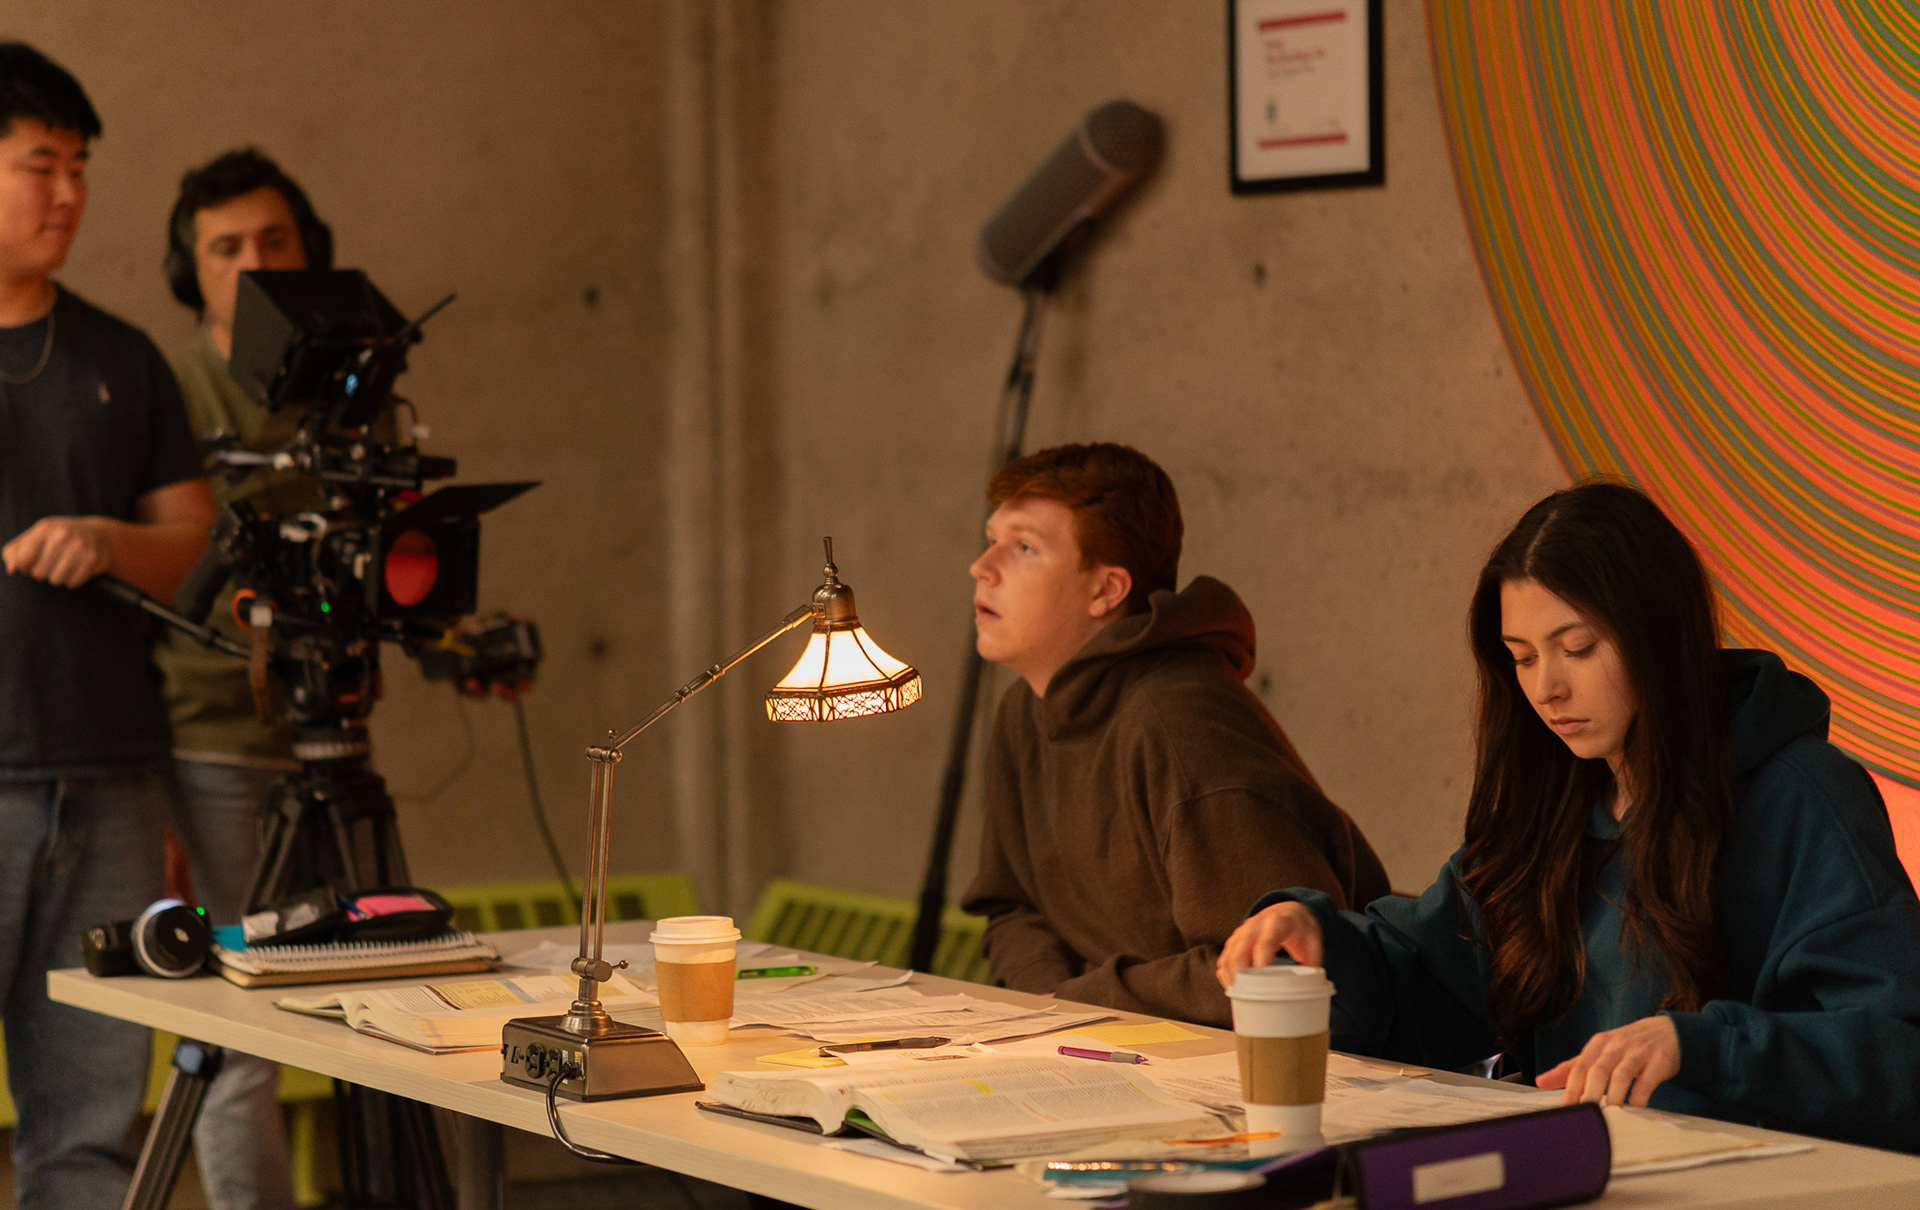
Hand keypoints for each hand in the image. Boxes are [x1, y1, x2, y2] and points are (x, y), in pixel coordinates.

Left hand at [2, 515, 118, 586]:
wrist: (100, 535)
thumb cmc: (58, 538)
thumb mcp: (35, 537)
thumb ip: (15, 551)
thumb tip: (12, 569)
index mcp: (45, 528)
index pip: (24, 559)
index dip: (24, 567)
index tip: (31, 563)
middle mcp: (63, 535)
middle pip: (39, 573)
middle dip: (42, 572)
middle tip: (51, 564)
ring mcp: (79, 547)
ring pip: (56, 580)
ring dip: (58, 577)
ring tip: (64, 567)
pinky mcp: (92, 559)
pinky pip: (73, 583)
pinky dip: (73, 580)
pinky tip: (77, 569)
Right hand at [1215, 901, 1323, 988]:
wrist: (1289, 910)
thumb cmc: (1301, 929)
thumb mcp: (1314, 943)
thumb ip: (1312, 966)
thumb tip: (1310, 992)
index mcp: (1278, 923)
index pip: (1265, 943)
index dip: (1262, 964)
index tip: (1263, 985)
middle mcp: (1256, 925)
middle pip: (1240, 950)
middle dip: (1240, 974)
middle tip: (1247, 996)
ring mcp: (1242, 931)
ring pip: (1228, 954)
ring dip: (1231, 976)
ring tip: (1239, 996)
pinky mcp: (1235, 939)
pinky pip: (1225, 957)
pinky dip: (1225, 974)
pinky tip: (1233, 988)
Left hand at [1536, 1015, 1679, 1107]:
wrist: (1667, 1032)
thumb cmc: (1627, 1047)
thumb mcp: (1598, 1053)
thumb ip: (1572, 1068)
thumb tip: (1540, 1082)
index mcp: (1597, 1044)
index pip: (1579, 1067)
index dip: (1571, 1089)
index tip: (1566, 1110)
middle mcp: (1616, 1045)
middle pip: (1598, 1070)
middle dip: (1590, 1093)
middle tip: (1585, 1114)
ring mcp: (1638, 1052)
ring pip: (1622, 1074)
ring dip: (1614, 1095)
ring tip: (1610, 1114)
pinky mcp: (1659, 1060)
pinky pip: (1648, 1079)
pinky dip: (1640, 1094)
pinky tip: (1636, 1107)